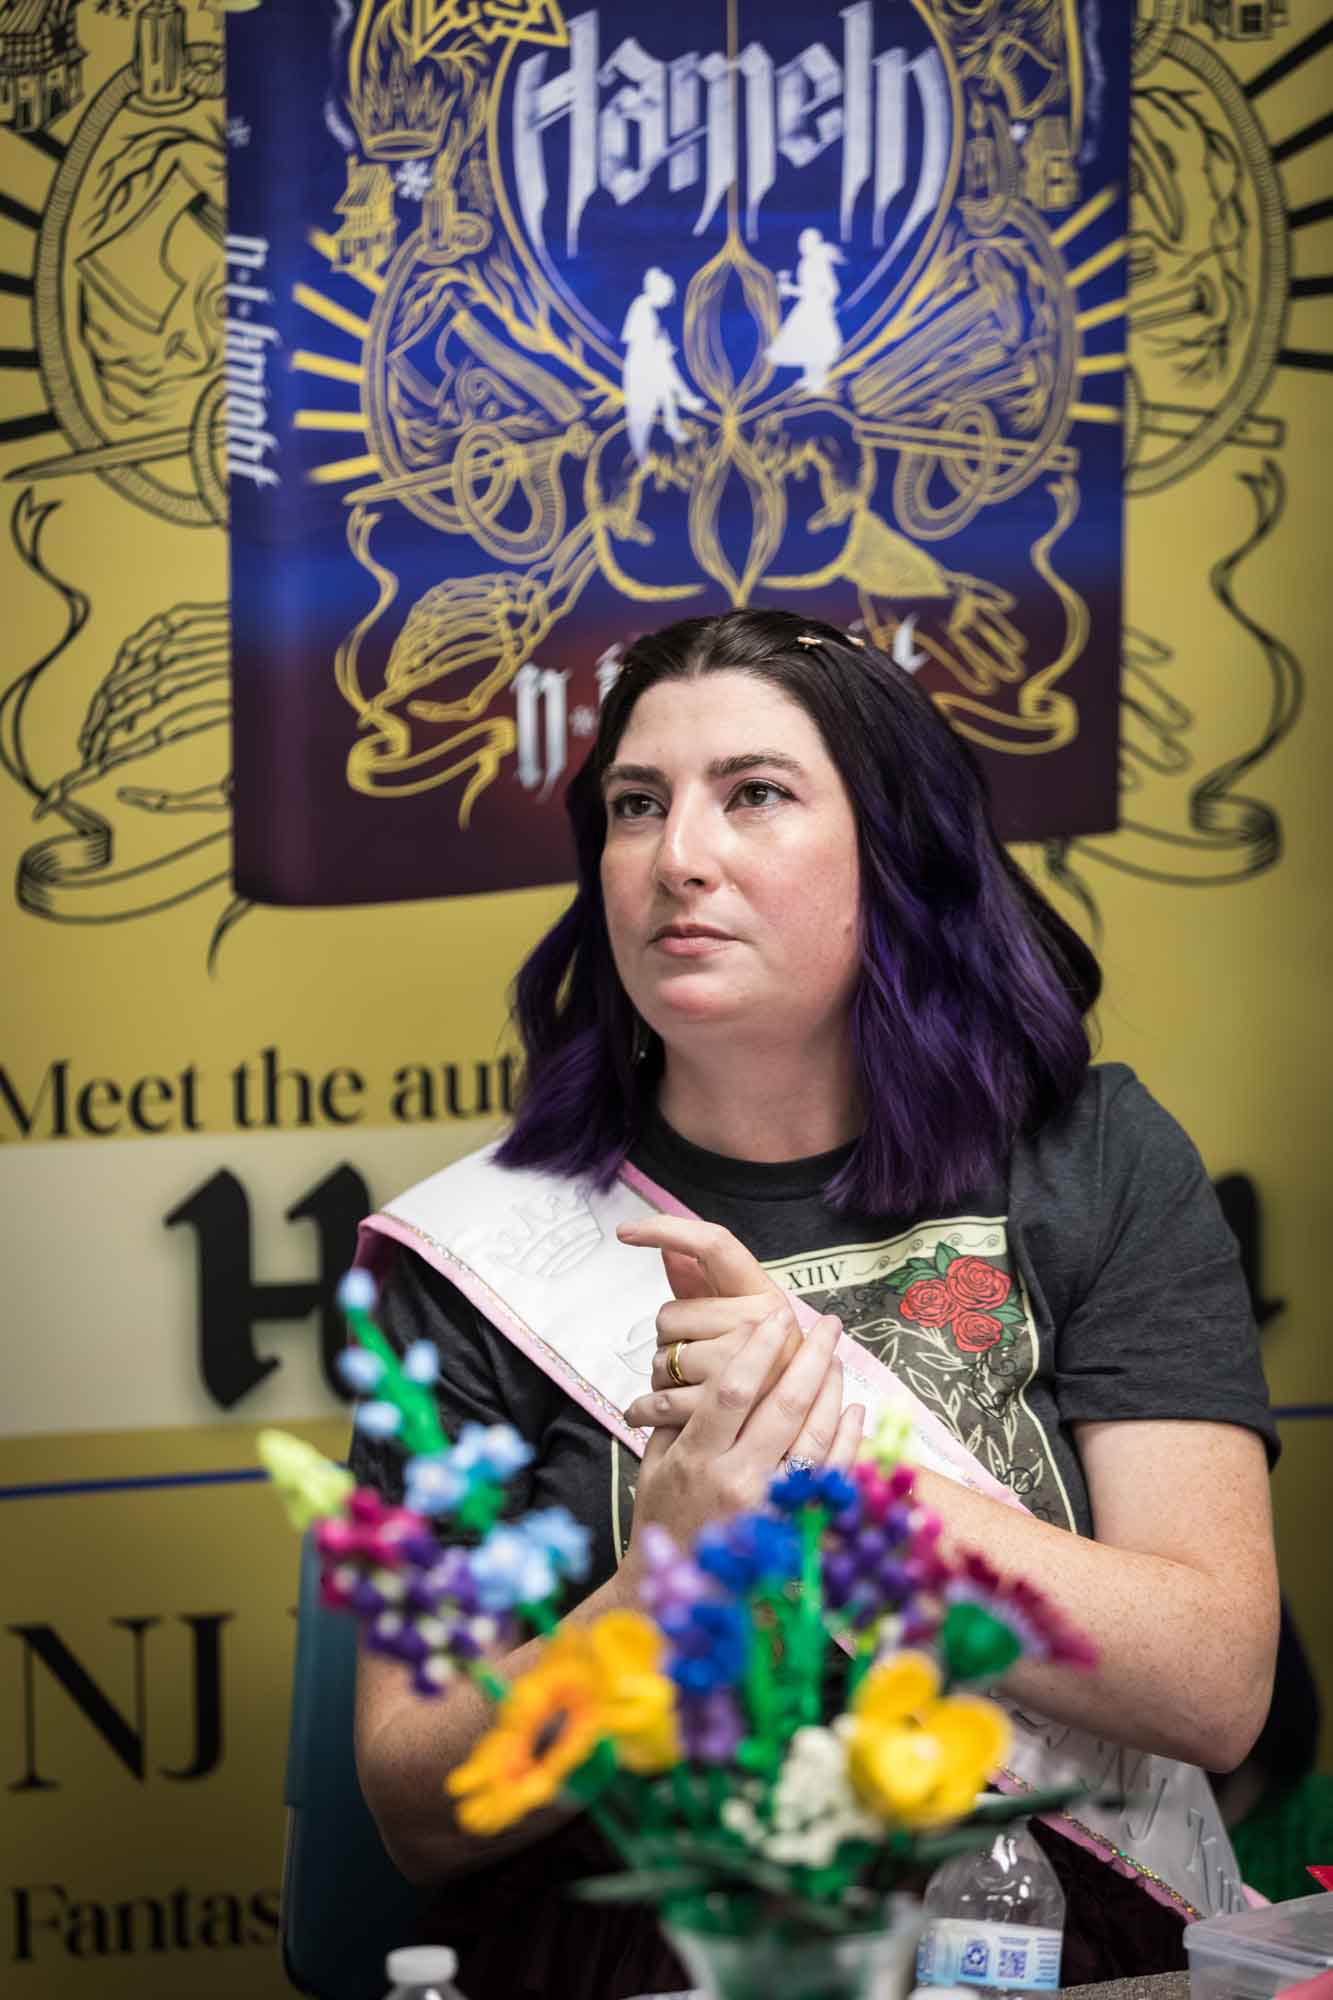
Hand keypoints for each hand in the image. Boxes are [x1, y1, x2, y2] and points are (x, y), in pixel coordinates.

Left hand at [617, 1215, 802, 1410]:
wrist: (786, 1431)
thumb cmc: (754, 1367)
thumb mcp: (739, 1320)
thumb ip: (702, 1283)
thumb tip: (669, 1248)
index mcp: (765, 1295)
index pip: (713, 1245)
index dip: (667, 1229)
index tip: (626, 1232)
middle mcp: (761, 1324)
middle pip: (670, 1314)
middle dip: (669, 1337)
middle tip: (694, 1357)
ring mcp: (744, 1365)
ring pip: (662, 1358)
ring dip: (664, 1376)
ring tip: (691, 1387)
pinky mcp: (724, 1409)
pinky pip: (658, 1398)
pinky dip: (647, 1408)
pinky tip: (655, 1410)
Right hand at [624, 1307, 865, 1565]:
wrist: (680, 1592)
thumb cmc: (665, 1521)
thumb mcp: (656, 1465)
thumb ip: (679, 1417)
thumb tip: (706, 1364)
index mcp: (697, 1459)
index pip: (734, 1389)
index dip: (759, 1347)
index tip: (775, 1316)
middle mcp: (736, 1479)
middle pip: (784, 1403)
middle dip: (810, 1355)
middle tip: (825, 1323)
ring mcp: (772, 1506)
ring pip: (815, 1434)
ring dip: (832, 1389)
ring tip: (836, 1358)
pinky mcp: (798, 1526)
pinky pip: (833, 1474)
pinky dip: (848, 1438)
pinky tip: (852, 1410)